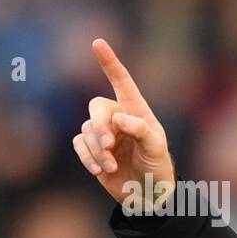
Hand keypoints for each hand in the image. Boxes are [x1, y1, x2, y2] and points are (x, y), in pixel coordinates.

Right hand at [72, 39, 174, 210]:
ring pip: (86, 130)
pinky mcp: (91, 150)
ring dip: (97, 150)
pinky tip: (101, 170)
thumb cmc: (157, 168)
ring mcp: (102, 133)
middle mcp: (117, 117)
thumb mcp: (156, 147)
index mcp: (136, 111)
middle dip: (100, 126)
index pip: (122, 82)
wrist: (147, 195)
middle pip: (96, 108)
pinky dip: (88, 158)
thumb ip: (140, 129)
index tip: (98, 43)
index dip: (110, 62)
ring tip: (112, 166)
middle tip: (109, 144)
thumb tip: (117, 119)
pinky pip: (79, 145)